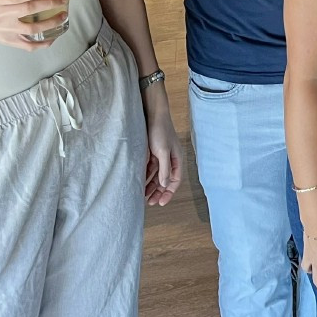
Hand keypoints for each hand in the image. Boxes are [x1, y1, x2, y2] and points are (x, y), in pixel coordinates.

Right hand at [0, 0, 65, 49]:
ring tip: (62, 16)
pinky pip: (26, 45)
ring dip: (50, 23)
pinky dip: (41, 44)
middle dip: (49, 4)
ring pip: (31, 29)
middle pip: (29, 10)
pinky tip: (52, 38)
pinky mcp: (6, 40)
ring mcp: (5, 29)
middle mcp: (2, 15)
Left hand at [142, 84, 182, 205]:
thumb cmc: (160, 131)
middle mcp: (170, 159)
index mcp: (177, 159)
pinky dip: (146, 177)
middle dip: (159, 192)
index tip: (160, 202)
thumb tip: (165, 184)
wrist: (152, 114)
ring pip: (156, 175)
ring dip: (151, 186)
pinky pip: (149, 169)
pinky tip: (139, 183)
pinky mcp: (152, 153)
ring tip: (143, 196)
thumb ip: (165, 169)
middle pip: (165, 180)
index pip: (175, 180)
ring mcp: (160, 156)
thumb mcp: (162, 151)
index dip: (169, 192)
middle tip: (150, 203)